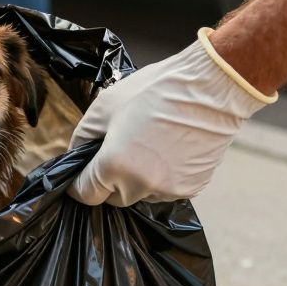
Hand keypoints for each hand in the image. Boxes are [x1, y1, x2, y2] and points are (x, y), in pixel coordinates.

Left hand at [67, 29, 276, 205]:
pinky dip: (162, 176)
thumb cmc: (154, 90)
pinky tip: (170, 148)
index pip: (85, 194)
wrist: (210, 88)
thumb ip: (82, 139)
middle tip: (120, 148)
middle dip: (110, 179)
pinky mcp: (192, 188)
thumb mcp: (104, 107)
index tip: (83, 172)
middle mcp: (140, 185)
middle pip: (114, 197)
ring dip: (138, 179)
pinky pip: (165, 189)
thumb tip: (76, 158)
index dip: (79, 183)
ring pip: (141, 194)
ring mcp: (168, 190)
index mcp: (114, 166)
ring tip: (148, 144)